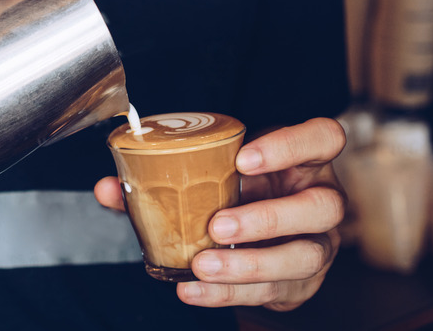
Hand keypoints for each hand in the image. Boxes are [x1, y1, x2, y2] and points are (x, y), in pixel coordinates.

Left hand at [95, 117, 346, 310]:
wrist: (254, 232)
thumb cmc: (233, 190)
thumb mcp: (209, 173)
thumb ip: (162, 178)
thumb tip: (108, 189)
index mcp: (303, 159)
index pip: (323, 138)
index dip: (290, 146)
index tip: (244, 157)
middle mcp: (319, 199)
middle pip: (323, 206)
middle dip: (269, 218)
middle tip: (218, 225)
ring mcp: (316, 243)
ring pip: (306, 256)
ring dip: (251, 264)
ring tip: (203, 265)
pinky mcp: (300, 282)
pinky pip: (274, 292)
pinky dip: (229, 294)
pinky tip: (194, 290)